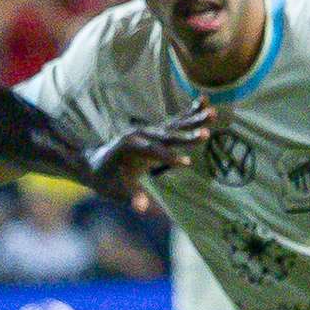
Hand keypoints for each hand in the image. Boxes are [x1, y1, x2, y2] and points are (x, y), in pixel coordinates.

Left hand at [87, 106, 214, 205]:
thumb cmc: (104, 179)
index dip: (167, 158)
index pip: (151, 152)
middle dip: (186, 136)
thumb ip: (129, 196)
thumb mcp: (113, 190)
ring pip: (175, 125)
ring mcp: (149, 131)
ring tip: (215, 113)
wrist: (94, 163)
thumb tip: (142, 207)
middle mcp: (140, 134)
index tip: (186, 163)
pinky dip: (191, 113)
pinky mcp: (156, 132)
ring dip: (195, 119)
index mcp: (128, 146)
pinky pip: (176, 122)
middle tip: (206, 134)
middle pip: (167, 135)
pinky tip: (205, 101)